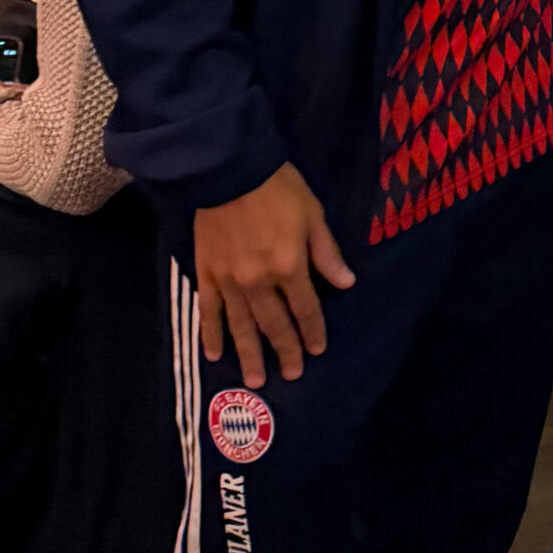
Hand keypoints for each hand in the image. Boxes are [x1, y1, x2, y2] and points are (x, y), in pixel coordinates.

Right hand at [193, 162, 355, 387]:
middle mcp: (259, 282)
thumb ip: (326, 253)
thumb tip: (347, 284)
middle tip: (291, 375)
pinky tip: (214, 355)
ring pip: (242, 326)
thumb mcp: (313, 215)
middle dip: (284, 351)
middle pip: (274, 324)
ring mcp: (229, 281)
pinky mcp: (206, 274)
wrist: (229, 170)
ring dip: (249, 355)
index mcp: (289, 267)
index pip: (305, 309)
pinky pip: (209, 311)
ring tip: (255, 381)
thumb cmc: (278, 189)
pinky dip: (211, 334)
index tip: (317, 350)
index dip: (312, 331)